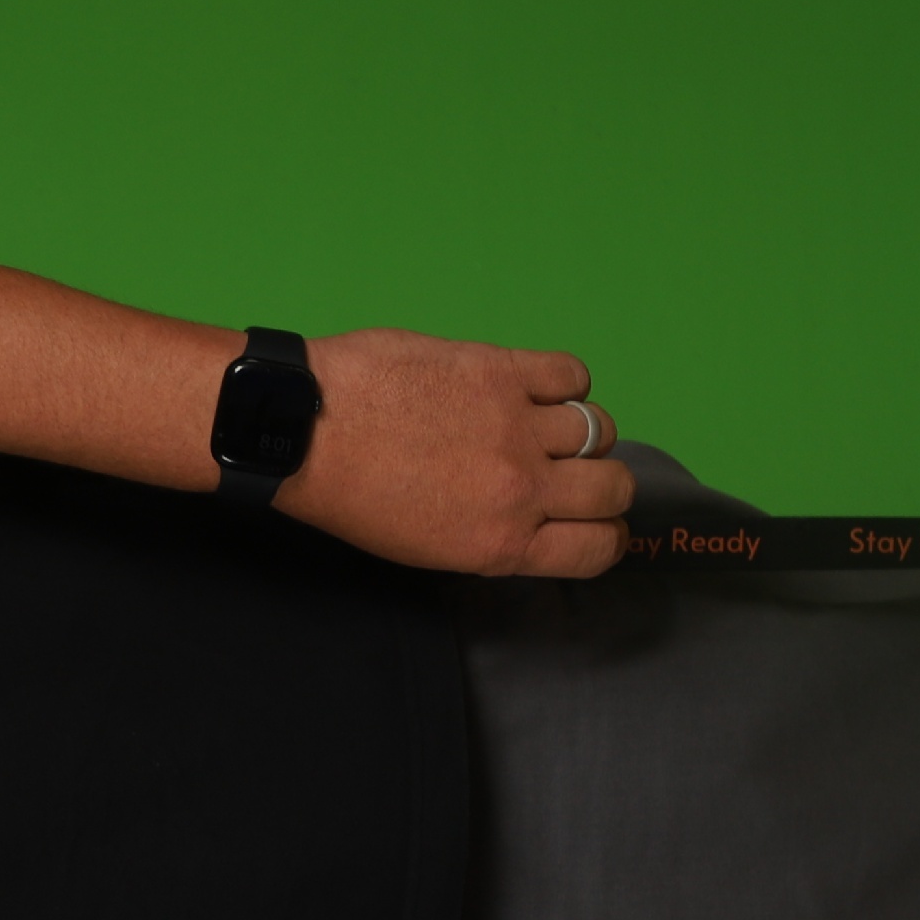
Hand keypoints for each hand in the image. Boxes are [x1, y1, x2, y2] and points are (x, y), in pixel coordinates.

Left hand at [276, 329, 634, 577]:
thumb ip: (490, 536)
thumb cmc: (349, 495)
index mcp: (500, 544)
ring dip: (580, 431)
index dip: (604, 536)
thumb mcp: (423, 547)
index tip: (594, 522)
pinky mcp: (501, 370)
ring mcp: (517, 426)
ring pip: (599, 429)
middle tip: (572, 473)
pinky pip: (570, 373)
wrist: (306, 428)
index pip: (596, 549)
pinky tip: (535, 387)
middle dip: (602, 485)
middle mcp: (522, 490)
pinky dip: (565, 381)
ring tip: (542, 426)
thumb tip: (532, 518)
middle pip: (613, 488)